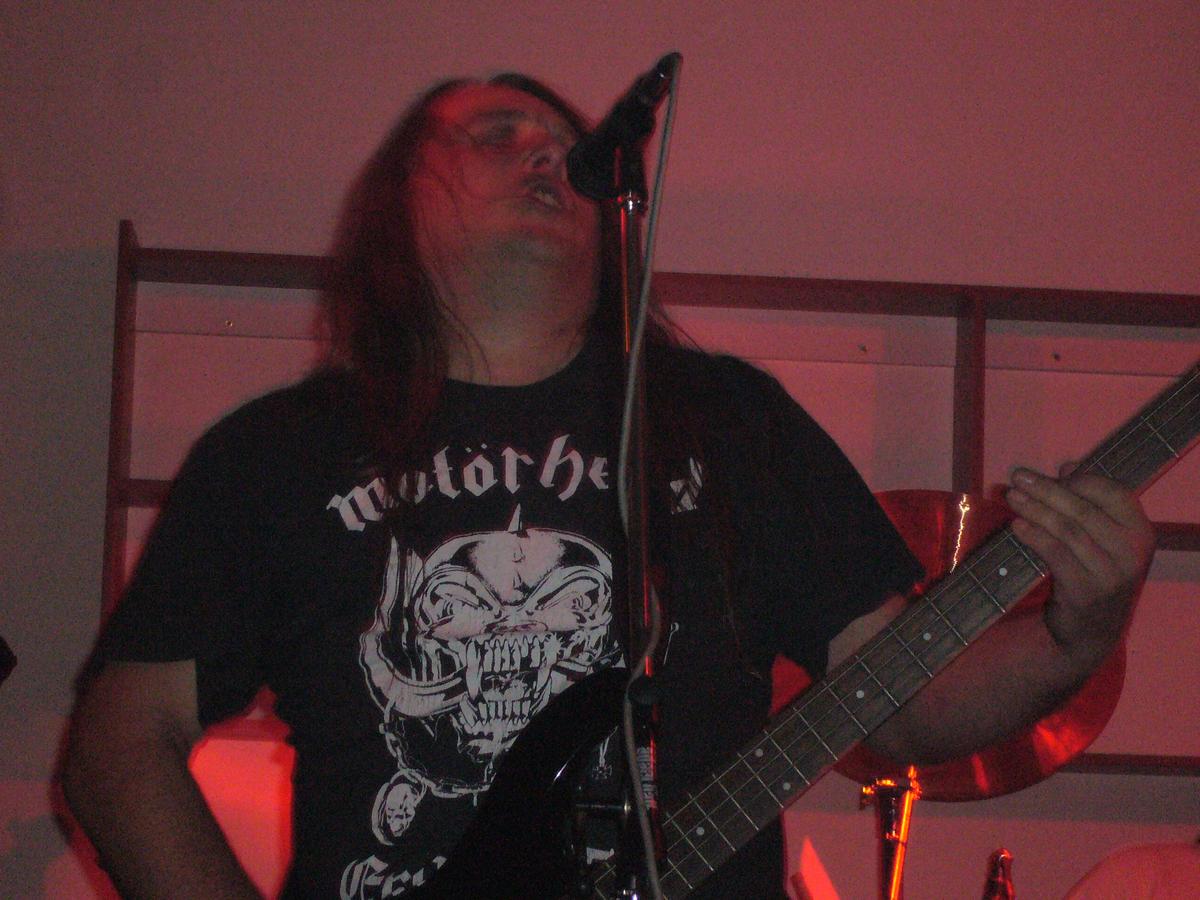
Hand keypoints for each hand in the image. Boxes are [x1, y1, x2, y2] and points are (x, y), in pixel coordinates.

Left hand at [1005, 464, 1154, 662]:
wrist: (1092, 631)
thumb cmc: (1094, 574)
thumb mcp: (1101, 539)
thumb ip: (1089, 503)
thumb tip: (1069, 465)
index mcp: (1140, 532)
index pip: (1113, 492)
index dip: (1080, 479)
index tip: (1051, 472)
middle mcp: (1132, 552)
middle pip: (1083, 510)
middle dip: (1046, 490)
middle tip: (1017, 477)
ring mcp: (1111, 574)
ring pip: (1067, 530)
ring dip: (1035, 509)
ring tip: (1010, 497)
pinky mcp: (1086, 591)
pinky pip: (1056, 555)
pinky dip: (1034, 536)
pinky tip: (1016, 525)